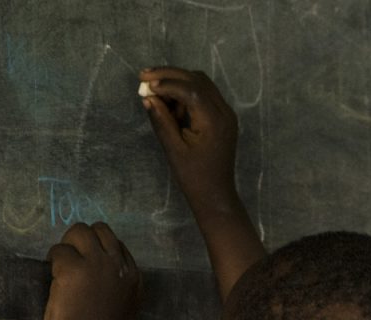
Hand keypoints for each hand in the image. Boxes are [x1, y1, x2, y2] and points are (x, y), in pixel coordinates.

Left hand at [43, 222, 141, 319]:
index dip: (100, 249)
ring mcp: (96, 264)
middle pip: (102, 231)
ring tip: (61, 259)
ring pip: (80, 232)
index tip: (88, 259)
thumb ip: (122, 288)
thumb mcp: (126, 310)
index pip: (119, 246)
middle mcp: (118, 266)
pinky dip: (54, 257)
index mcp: (133, 278)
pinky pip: (60, 250)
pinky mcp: (73, 267)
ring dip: (68, 243)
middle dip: (85, 239)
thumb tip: (109, 275)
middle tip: (73, 255)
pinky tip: (52, 270)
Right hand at [140, 66, 239, 203]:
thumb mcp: (173, 149)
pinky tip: (169, 104)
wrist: (215, 194)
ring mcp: (225, 113)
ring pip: (201, 84)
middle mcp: (224, 111)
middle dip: (170, 75)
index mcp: (214, 121)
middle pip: (197, 80)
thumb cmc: (193, 177)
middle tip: (144, 75)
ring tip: (155, 93)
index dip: (167, 83)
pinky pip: (204, 96)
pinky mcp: (222, 117)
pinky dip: (186, 94)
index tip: (146, 83)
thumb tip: (148, 97)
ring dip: (177, 83)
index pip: (191, 89)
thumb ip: (162, 121)